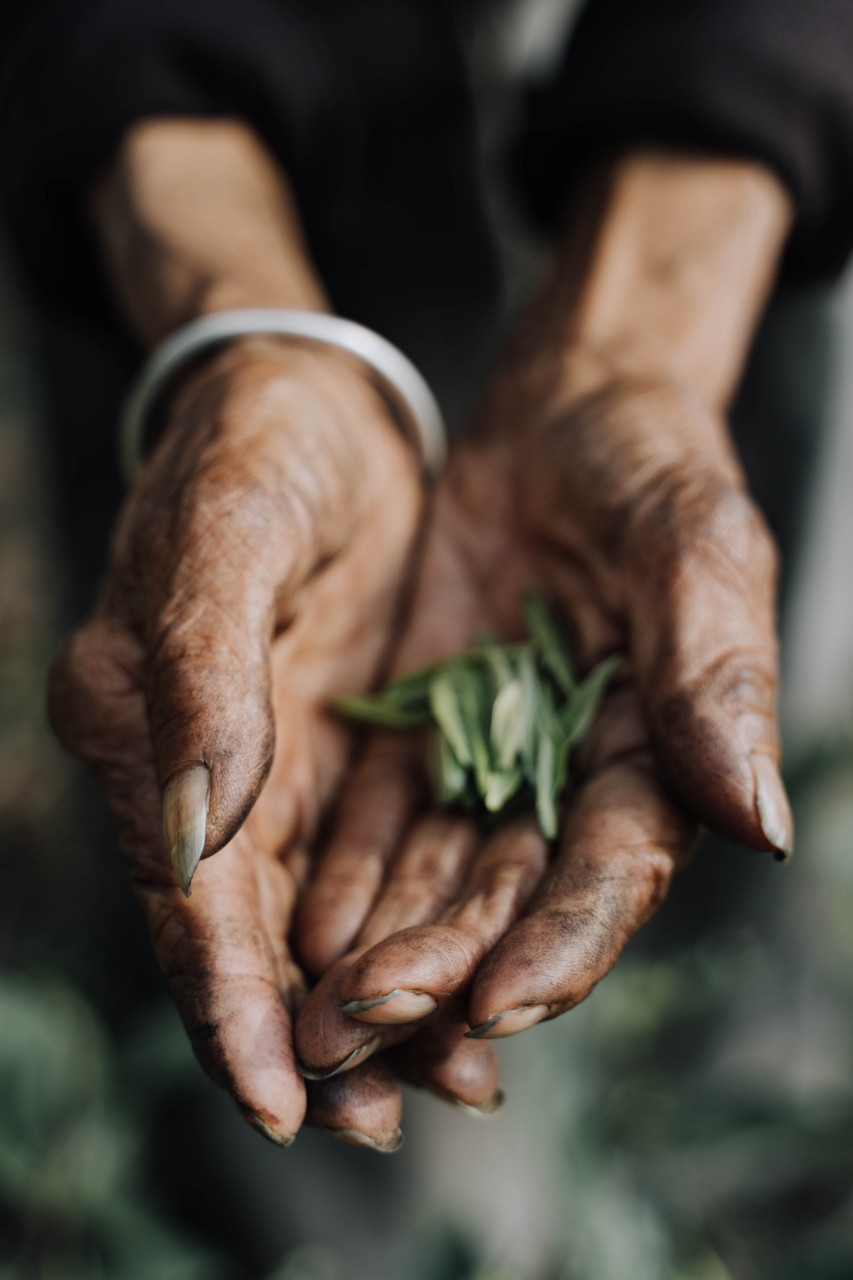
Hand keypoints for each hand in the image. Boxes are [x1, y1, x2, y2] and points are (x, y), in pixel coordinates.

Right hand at [48, 117, 504, 1148]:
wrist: (310, 398)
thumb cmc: (259, 441)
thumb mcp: (229, 529)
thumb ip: (201, 674)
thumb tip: (200, 831)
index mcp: (139, 717)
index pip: (187, 885)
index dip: (229, 997)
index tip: (280, 1099)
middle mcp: (187, 762)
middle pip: (240, 929)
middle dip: (301, 1034)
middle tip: (383, 1125)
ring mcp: (251, 762)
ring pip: (299, 917)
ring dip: (359, 1004)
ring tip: (439, 1083)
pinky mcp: (314, 750)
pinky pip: (346, 866)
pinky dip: (388, 932)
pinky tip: (450, 983)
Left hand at [292, 153, 793, 1076]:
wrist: (566, 410)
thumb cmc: (651, 465)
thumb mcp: (694, 548)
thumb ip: (715, 678)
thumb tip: (758, 822)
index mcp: (662, 757)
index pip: (615, 871)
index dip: (564, 943)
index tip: (500, 1002)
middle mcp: (578, 781)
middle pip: (510, 897)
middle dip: (442, 967)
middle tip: (362, 1022)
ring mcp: (497, 761)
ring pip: (437, 876)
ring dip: (381, 946)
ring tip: (313, 1010)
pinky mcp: (429, 731)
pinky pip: (383, 815)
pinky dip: (346, 872)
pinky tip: (299, 924)